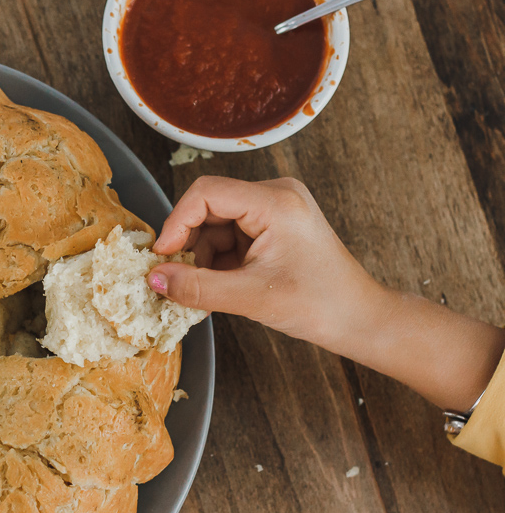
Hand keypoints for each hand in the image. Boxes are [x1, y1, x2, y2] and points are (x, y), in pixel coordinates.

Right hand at [147, 176, 378, 349]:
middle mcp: (275, 196)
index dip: (177, 222)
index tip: (162, 257)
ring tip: (202, 290)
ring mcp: (274, 211)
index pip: (206, 193)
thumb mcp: (250, 297)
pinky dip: (216, 261)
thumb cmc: (319, 304)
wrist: (358, 319)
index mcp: (276, 202)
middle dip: (189, 244)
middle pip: (208, 207)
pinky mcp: (272, 228)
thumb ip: (196, 287)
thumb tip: (153, 279)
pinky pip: (229, 236)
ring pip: (215, 225)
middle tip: (176, 278)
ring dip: (201, 257)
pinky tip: (216, 286)